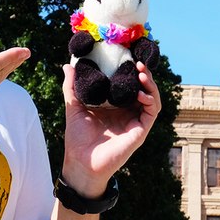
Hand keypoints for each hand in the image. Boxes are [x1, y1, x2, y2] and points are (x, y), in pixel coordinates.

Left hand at [60, 62, 160, 197]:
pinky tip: (140, 92)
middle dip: (144, 74)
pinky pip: (152, 112)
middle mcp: (128, 112)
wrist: (81, 162)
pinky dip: (150, 99)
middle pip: (144, 89)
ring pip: (152, 98)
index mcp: (115, 106)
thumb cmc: (77, 138)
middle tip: (137, 62)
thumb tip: (67, 66)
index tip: (129, 57)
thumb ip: (72, 87)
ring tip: (141, 72)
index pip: (129, 84)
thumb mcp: (74, 107)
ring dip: (151, 84)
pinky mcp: (140, 130)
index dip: (132, 71)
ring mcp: (135, 121)